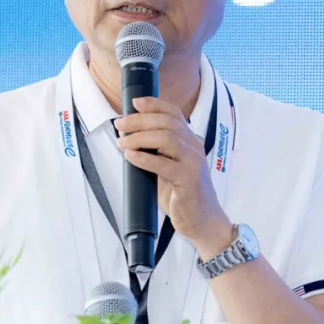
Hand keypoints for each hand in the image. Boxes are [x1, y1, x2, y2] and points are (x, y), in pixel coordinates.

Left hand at [114, 96, 233, 257]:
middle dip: (140, 120)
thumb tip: (128, 139)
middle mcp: (194, 147)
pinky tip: (131, 156)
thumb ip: (156, 151)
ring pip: (166, 138)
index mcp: (190, 141)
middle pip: (167, 123)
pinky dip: (145, 158)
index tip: (134, 104)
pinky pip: (164, 164)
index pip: (173, 113)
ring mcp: (193, 163)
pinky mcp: (189, 180)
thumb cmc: (183, 194)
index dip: (154, 104)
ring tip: (122, 142)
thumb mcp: (168, 166)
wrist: (202, 219)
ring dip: (140, 137)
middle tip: (120, 125)